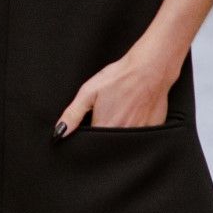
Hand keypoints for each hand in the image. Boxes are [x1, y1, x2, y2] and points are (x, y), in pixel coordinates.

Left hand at [55, 51, 173, 135]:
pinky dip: (137, 129)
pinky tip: (136, 113)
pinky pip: (141, 137)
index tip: (92, 123)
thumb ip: (73, 114)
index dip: (90, 136)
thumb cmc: (120, 76)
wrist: (151, 67)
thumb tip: (59, 133)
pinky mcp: (153, 129)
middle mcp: (122, 134)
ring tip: (123, 111)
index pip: (92, 143)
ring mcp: (139, 133)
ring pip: (125, 142)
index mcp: (104, 126)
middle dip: (105, 136)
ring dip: (121, 132)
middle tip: (110, 112)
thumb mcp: (89, 91)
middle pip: (108, 145)